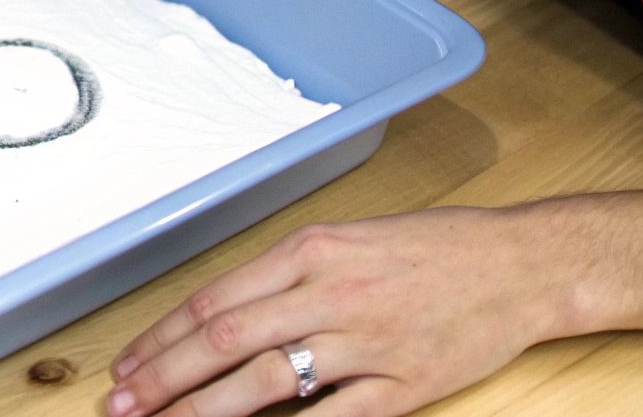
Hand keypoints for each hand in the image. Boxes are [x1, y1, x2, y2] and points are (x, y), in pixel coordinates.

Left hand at [104, 189, 642, 416]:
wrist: (520, 265)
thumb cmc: (433, 250)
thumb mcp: (345, 242)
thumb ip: (284, 279)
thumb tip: (217, 319)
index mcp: (310, 252)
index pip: (213, 299)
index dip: (161, 338)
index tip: (127, 365)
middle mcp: (331, 292)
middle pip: (224, 339)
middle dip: (163, 377)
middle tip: (121, 405)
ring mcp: (367, 341)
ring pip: (266, 380)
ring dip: (204, 410)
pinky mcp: (404, 384)